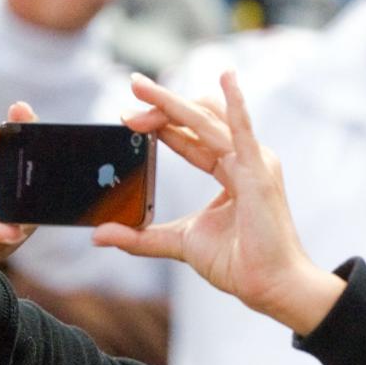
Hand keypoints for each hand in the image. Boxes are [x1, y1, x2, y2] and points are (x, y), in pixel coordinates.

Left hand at [92, 72, 344, 334]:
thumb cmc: (237, 263)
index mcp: (230, 171)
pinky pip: (243, 132)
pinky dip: (236, 104)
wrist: (267, 285)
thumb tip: (98, 235)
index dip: (160, 123)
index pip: (190, 137)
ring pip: (208, 120)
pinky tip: (227, 79)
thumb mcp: (179, 242)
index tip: (127, 115)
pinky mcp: (257, 172)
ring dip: (172, 103)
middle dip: (161, 108)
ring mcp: (253, 162)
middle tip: (129, 96)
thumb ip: (140, 237)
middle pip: (197, 121)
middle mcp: (244, 159)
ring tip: (142, 89)